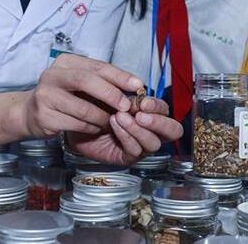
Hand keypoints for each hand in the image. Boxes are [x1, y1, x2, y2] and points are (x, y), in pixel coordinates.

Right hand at [21, 54, 142, 136]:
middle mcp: (52, 75)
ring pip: (83, 108)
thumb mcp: (79, 82)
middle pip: (86, 81)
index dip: (119, 75)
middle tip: (126, 106)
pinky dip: (90, 128)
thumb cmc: (62, 96)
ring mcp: (45, 96)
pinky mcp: (44, 117)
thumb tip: (134, 87)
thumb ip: (102, 81)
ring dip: (102, 117)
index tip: (138, 85)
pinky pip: (76, 124)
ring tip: (111, 122)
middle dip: (110, 94)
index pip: (97, 66)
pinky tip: (95, 128)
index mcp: (65, 62)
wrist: (29, 113)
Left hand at [67, 96, 183, 164]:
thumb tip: (140, 90)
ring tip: (120, 116)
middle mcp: (151, 130)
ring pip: (153, 143)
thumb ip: (127, 91)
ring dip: (137, 128)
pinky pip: (134, 149)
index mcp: (151, 112)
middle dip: (159, 122)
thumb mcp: (112, 92)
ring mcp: (141, 145)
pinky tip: (114, 125)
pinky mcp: (127, 157)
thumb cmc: (95, 102)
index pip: (166, 111)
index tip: (142, 102)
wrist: (74, 117)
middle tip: (140, 114)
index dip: (158, 106)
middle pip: (173, 131)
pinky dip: (126, 136)